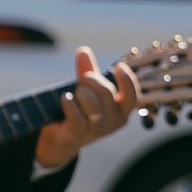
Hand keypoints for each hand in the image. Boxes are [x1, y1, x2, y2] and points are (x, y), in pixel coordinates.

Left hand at [33, 46, 138, 167]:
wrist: (61, 140)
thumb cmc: (80, 111)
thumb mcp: (86, 90)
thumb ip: (87, 70)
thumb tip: (83, 50)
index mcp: (121, 112)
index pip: (131, 97)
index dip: (127, 81)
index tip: (118, 67)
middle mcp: (112, 123)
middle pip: (106, 93)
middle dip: (91, 79)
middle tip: (81, 79)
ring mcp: (95, 131)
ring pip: (91, 104)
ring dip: (79, 93)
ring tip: (71, 94)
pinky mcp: (76, 136)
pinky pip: (76, 116)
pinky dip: (69, 104)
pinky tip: (64, 98)